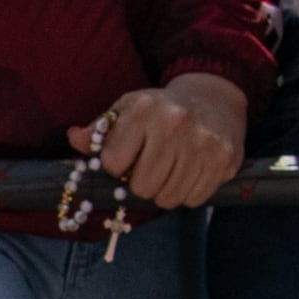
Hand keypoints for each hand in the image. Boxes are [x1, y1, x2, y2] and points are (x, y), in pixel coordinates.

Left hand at [78, 73, 246, 211]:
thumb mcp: (127, 111)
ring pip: (168, 199)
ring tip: (171, 168)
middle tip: (151, 166)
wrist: (214, 98)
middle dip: (142, 182)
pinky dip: (187, 192)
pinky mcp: (223, 159)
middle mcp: (175, 124)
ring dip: (164, 190)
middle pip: (142, 188)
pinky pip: (193, 200)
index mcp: (144, 110)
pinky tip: (190, 170)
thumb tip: (74, 138)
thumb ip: (98, 130)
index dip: (117, 166)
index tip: (127, 156)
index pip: (114, 164)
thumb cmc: (160, 111)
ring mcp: (203, 142)